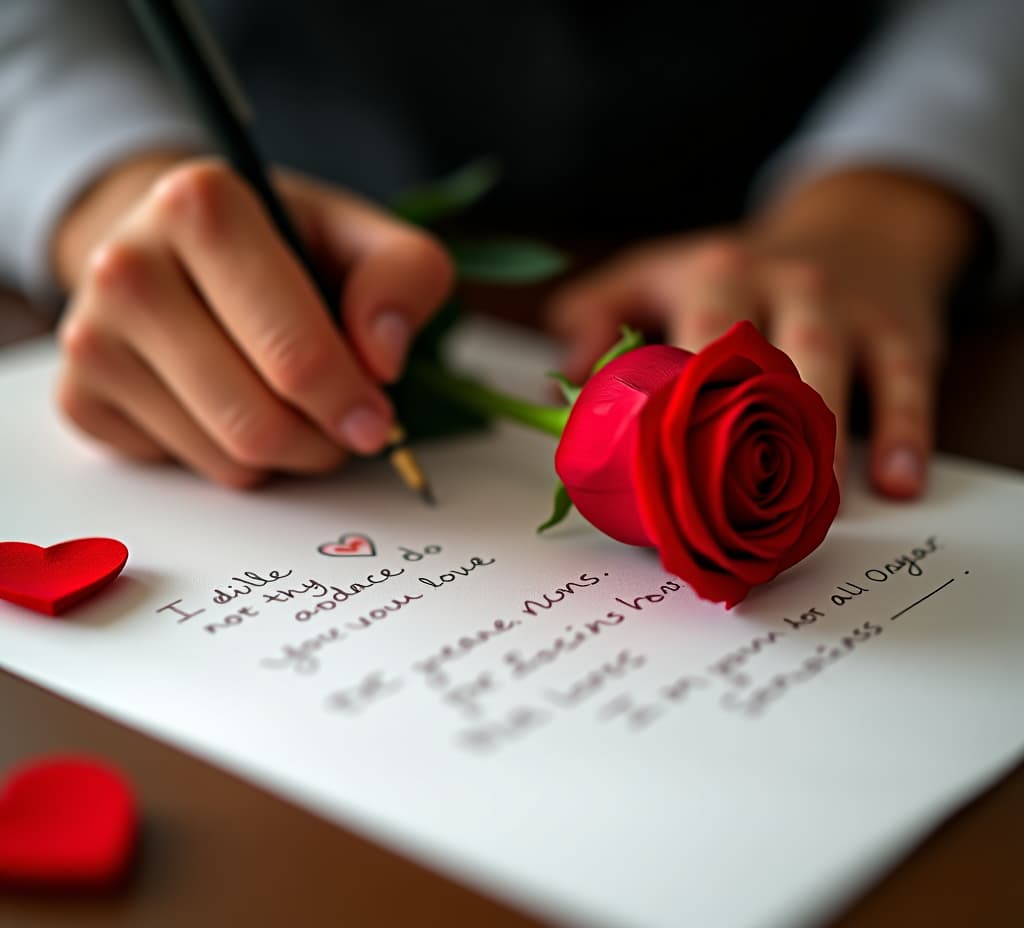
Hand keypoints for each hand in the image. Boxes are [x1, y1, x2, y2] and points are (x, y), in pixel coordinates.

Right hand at [52, 152, 452, 486]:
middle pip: (259, 422)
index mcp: (201, 207)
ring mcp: (91, 337)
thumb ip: (405, 276)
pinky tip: (229, 403)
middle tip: (344, 422)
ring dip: (283, 453)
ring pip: (225, 458)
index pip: (295, 356)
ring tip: (290, 402)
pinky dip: (229, 458)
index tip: (377, 418)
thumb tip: (382, 359)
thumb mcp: (359, 237)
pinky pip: (186, 471)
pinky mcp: (79, 397)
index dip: (351, 403)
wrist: (178, 246)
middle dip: (322, 440)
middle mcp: (126, 267)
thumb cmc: (278, 247)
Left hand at [548, 170, 976, 497]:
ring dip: (819, 438)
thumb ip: (597, 315)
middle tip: (728, 504)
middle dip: (743, 426)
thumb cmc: (740, 272)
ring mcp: (846, 305)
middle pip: (760, 353)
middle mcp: (782, 283)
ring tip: (812, 507)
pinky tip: (898, 484)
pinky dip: (906, 431)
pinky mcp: (902, 330)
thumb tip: (556, 388)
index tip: (656, 467)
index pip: (690, 341)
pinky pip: (908, 380)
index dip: (674, 403)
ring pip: (830, 364)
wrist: (856, 225)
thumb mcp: (659, 272)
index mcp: (716, 276)